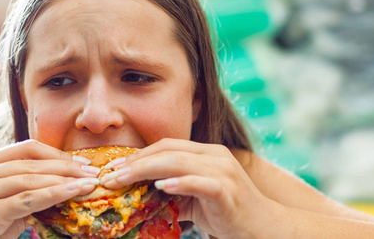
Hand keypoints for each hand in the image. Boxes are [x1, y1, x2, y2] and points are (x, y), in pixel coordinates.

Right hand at [0, 140, 99, 238]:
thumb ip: (23, 187)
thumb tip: (60, 187)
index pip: (28, 149)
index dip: (57, 153)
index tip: (81, 160)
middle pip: (35, 164)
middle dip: (68, 167)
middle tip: (93, 172)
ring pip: (33, 179)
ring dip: (66, 180)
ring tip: (89, 182)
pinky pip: (27, 200)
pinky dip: (53, 194)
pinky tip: (72, 192)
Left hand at [101, 139, 278, 238]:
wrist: (263, 227)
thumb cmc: (227, 212)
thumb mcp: (195, 198)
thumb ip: (173, 191)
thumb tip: (140, 194)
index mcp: (206, 153)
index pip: (167, 146)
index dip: (139, 155)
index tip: (114, 167)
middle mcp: (215, 156)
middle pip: (168, 150)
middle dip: (135, 161)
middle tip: (110, 175)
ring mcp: (222, 171)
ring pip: (179, 162)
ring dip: (146, 170)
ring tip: (122, 180)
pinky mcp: (227, 190)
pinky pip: (201, 182)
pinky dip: (180, 182)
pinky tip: (161, 186)